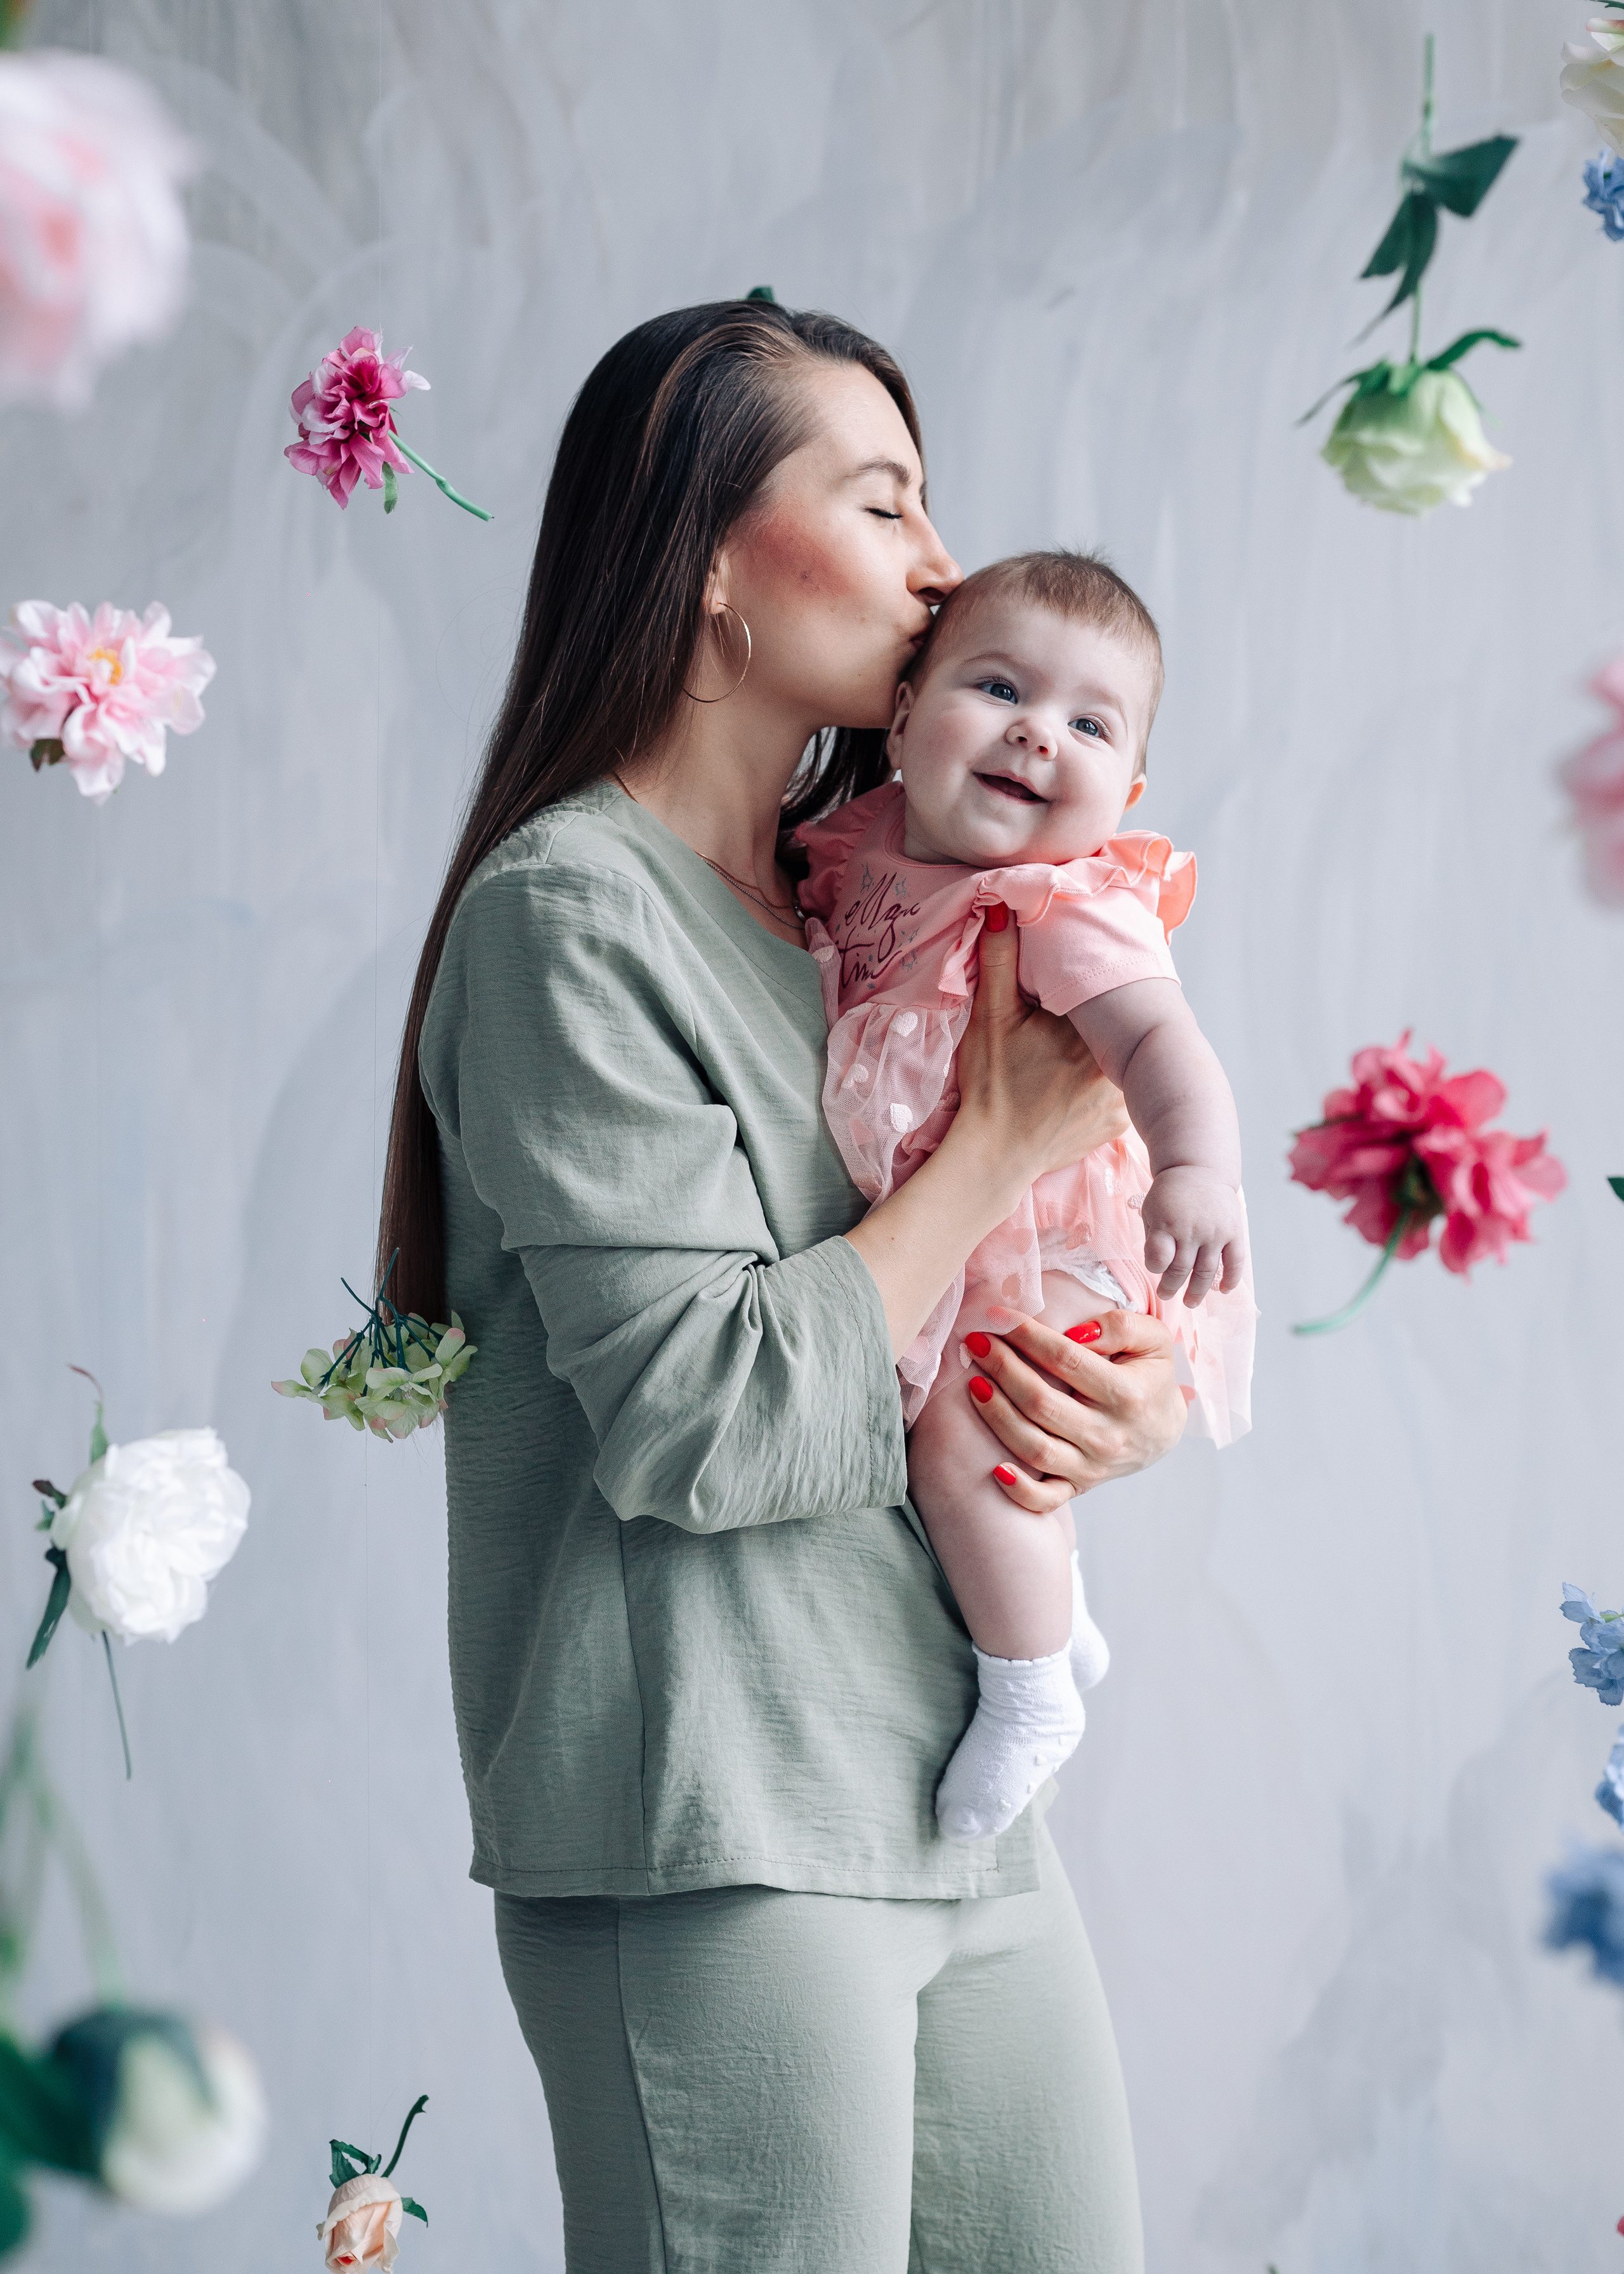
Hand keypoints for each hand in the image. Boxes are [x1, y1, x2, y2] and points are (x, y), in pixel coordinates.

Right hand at [949, 904, 1128, 1201]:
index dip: (1106, 975)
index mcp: (1093, 1031)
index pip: (1115, 988)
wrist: (992, 1156)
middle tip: (1083, 1007)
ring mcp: (1123, 1099)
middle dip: (1113, 1010)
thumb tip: (1002, 905)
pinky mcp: (1119, 1123)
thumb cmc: (989, 1087)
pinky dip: (1109, 1079)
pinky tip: (1080, 1076)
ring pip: (1130, 1058)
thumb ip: (999, 959)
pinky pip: (1124, 1089)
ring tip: (1081, 1043)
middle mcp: (1118, 1067)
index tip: (1100, 965)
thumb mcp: (990, 1018)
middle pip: (1128, 1023)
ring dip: (1117, 1046)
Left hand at [966, 1308, 1186, 1511]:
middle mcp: (1108, 1435)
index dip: (1026, 1335)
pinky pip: (1045, 1499)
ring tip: (974, 1384)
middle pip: (1040, 1402)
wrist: (1164, 1430)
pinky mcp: (1080, 1486)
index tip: (997, 1316)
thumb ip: (1120, 1326)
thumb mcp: (1153, 1340)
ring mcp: (1092, 1466)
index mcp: (1126, 1394)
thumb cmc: (1150, 1376)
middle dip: (1001, 1368)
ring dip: (997, 1416)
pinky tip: (995, 1468)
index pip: (1065, 1359)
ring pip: (1034, 1448)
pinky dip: (1018, 1490)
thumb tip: (1074, 1332)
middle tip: (975, 1343)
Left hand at [1140, 1166, 1246, 1305]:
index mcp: (1167, 1224)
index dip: (1155, 1268)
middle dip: (1171, 1287)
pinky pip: (1235, 1261)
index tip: (1155, 1269)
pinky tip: (1223, 1290)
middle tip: (1166, 1296)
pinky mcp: (1233, 1232)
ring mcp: (1215, 1232)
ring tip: (1190, 1303)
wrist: (1199, 1169)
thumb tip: (1158, 1267)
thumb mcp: (1151, 1210)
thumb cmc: (1170, 1194)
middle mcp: (1192, 1230)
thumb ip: (1154, 1238)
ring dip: (1197, 1292)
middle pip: (1181, 1270)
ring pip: (1206, 1272)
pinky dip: (1231, 1279)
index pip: (1159, 1258)